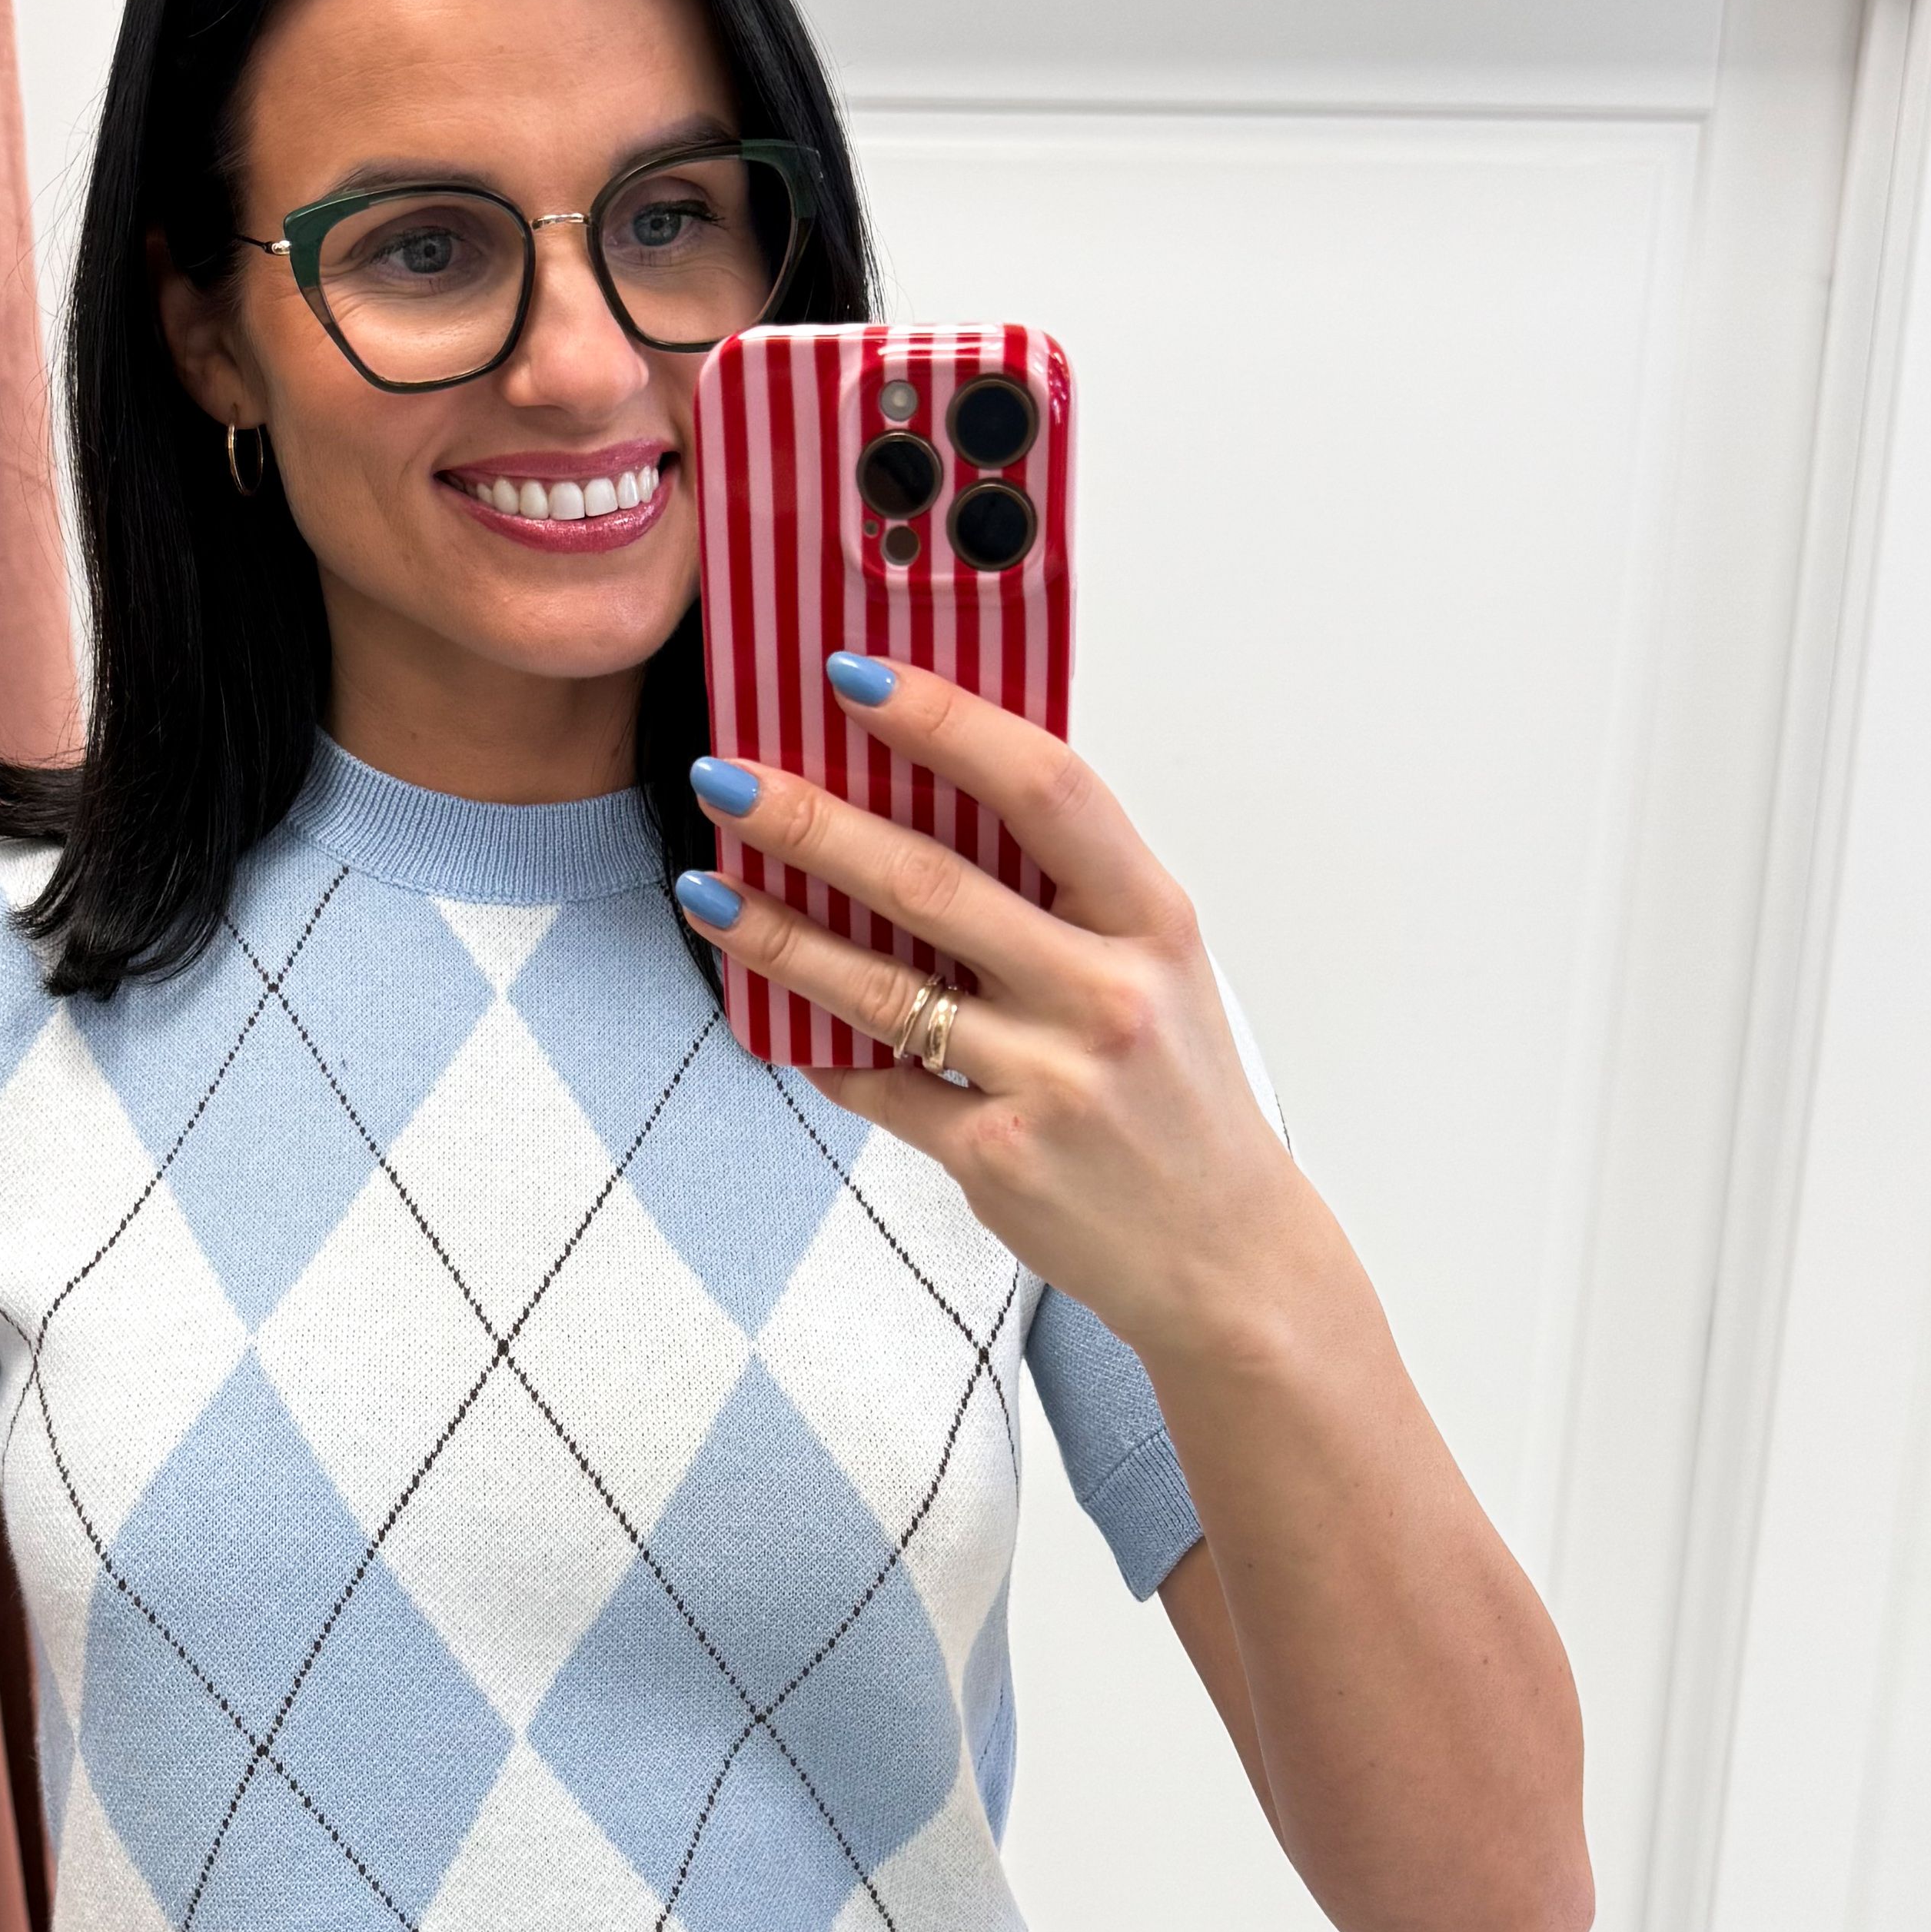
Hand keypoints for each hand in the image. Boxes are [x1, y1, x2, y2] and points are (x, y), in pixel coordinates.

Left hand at [679, 653, 1298, 1365]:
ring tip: (705, 888)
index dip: (945, 721)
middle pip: (933, 883)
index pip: (1045, 786)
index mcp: (1151, 922)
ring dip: (778, 933)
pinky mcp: (995, 1156)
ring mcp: (1049, 1080)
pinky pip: (880, 1084)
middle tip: (727, 777)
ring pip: (882, 988)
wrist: (1225, 1254)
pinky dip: (818, 1045)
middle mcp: (1105, 994)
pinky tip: (766, 1007)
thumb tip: (937, 791)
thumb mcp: (1162, 969)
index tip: (854, 677)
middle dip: (812, 822)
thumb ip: (1068, 890)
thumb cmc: (1179, 1097)